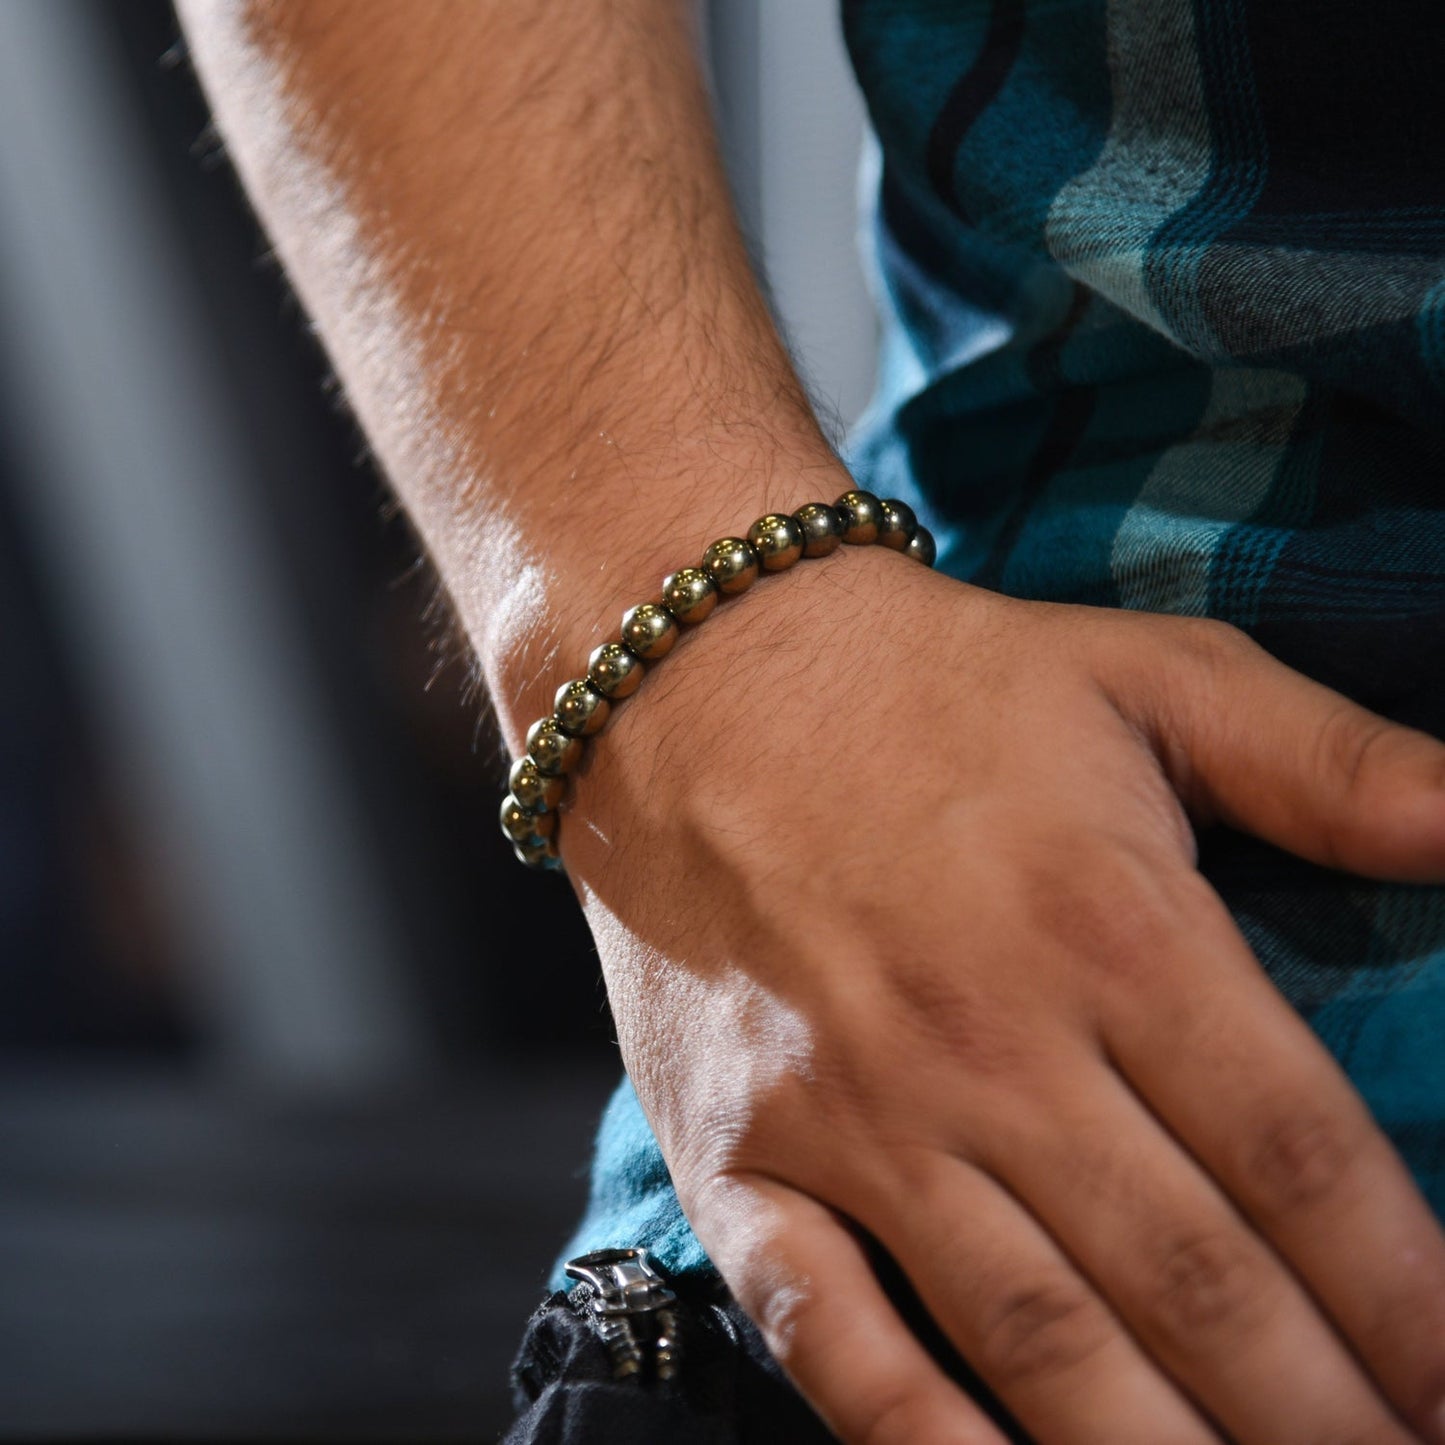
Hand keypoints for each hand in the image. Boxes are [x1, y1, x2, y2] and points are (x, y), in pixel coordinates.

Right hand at [565, 548, 1444, 1444]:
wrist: (695, 682)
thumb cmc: (932, 686)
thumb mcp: (1147, 679)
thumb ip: (1332, 761)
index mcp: (1111, 926)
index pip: (1302, 1162)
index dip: (1412, 1302)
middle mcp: (990, 1042)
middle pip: (1197, 1281)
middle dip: (1322, 1412)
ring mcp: (855, 1113)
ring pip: (1042, 1342)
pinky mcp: (742, 1156)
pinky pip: (835, 1339)